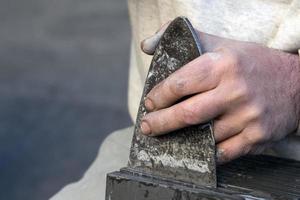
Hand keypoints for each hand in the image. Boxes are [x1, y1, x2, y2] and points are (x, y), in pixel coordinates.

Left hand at [140, 24, 299, 163]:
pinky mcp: (257, 136)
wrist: (296, 83)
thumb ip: (185, 40)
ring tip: (169, 136)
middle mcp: (235, 91)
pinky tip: (196, 149)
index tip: (150, 102)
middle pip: (188, 114)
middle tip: (147, 126)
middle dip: (161, 123)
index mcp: (223, 65)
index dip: (159, 96)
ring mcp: (248, 116)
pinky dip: (207, 154)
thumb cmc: (251, 63)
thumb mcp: (222, 44)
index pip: (180, 83)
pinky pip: (224, 153)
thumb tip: (148, 46)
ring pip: (204, 136)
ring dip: (182, 139)